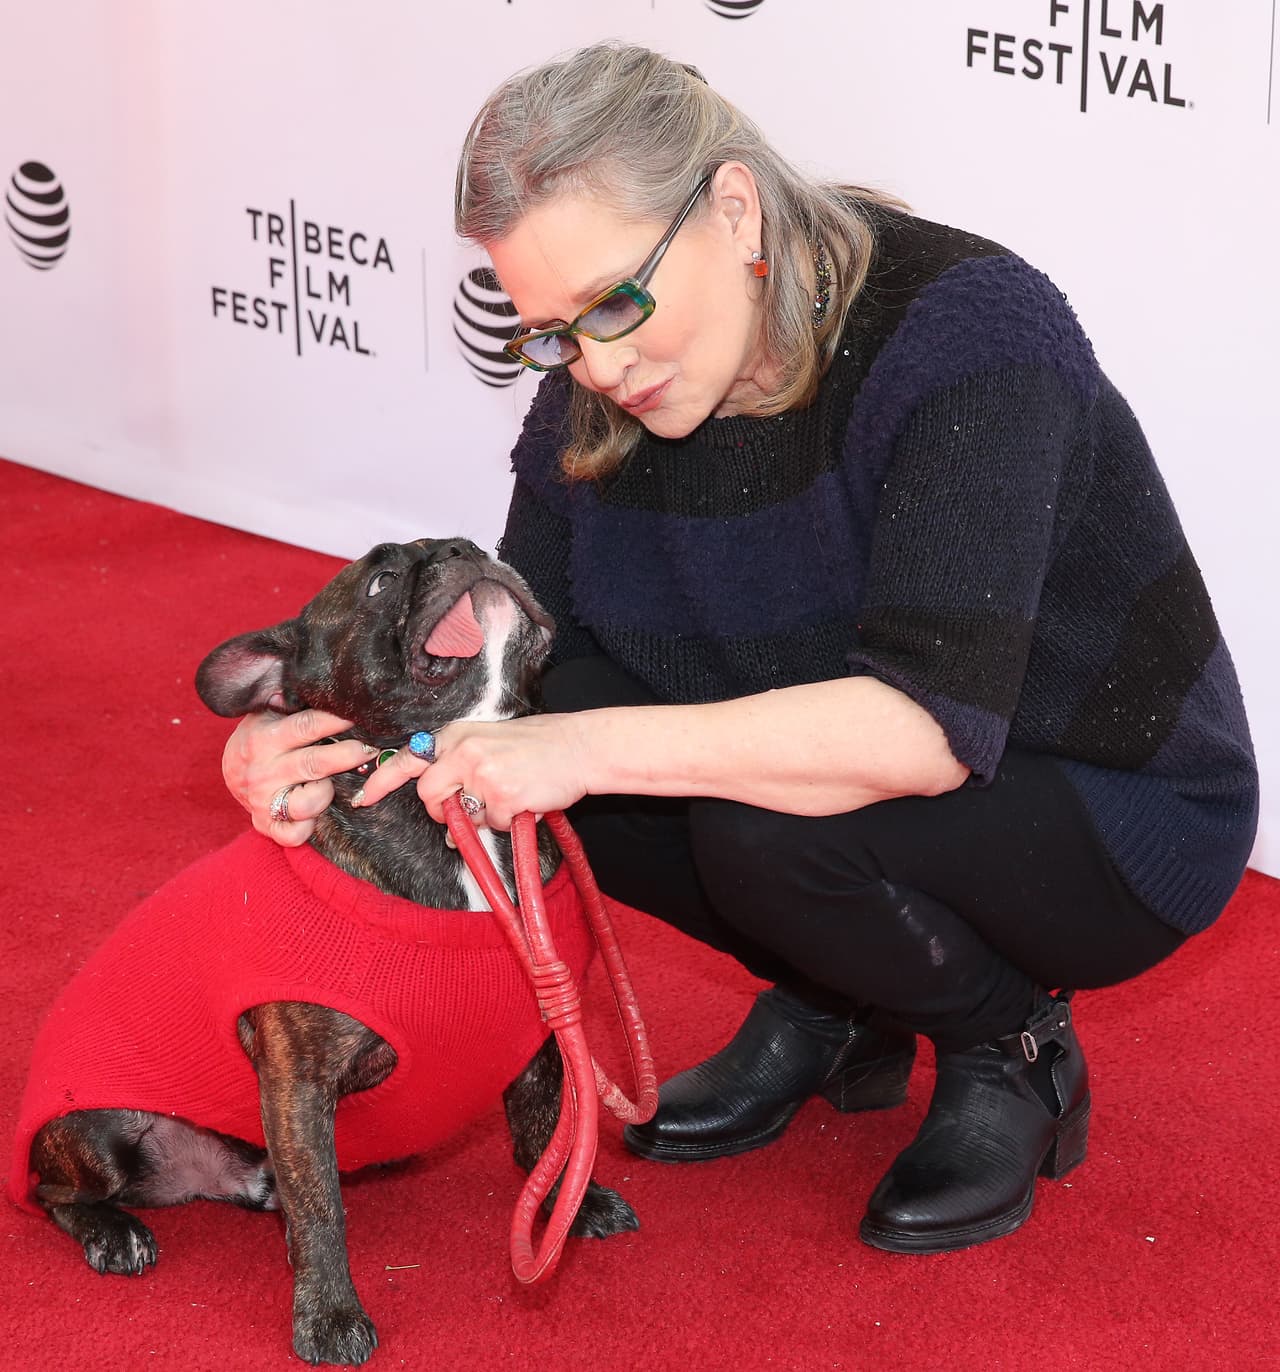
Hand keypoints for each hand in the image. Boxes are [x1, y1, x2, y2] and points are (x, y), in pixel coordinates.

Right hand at [222, 709, 372, 846]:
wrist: (231, 773)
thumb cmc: (261, 738)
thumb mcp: (267, 715)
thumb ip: (291, 704)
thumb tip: (320, 683)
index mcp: (265, 738)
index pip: (306, 726)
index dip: (336, 720)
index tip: (361, 716)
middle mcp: (263, 771)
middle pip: (314, 764)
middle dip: (348, 756)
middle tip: (370, 749)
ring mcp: (264, 801)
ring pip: (308, 803)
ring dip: (328, 793)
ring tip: (333, 782)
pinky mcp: (266, 825)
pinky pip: (295, 834)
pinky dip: (310, 826)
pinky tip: (317, 813)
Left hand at [352, 714, 594, 830]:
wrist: (579, 747)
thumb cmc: (538, 746)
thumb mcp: (490, 742)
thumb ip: (461, 768)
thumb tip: (445, 813)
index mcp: (457, 735)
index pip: (408, 758)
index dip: (382, 781)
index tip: (363, 798)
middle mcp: (463, 751)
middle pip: (428, 795)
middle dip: (442, 812)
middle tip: (467, 811)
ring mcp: (481, 774)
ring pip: (463, 815)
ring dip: (485, 816)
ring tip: (511, 795)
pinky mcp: (501, 796)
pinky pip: (493, 824)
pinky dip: (509, 820)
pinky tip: (526, 801)